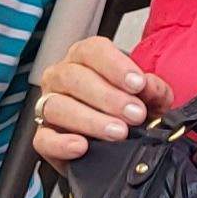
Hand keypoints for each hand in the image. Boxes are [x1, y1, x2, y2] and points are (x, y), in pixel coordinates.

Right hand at [32, 35, 161, 163]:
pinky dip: (61, 143)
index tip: (138, 84)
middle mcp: (62, 78)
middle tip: (135, 114)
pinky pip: (43, 139)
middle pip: (74, 77)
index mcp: (85, 59)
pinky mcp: (44, 138)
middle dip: (108, 97)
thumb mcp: (150, 99)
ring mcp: (48, 106)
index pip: (92, 50)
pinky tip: (82, 146)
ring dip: (90, 119)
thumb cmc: (130, 113)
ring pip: (57, 106)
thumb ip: (154, 90)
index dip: (116, 65)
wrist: (120, 147)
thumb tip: (150, 86)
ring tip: (118, 132)